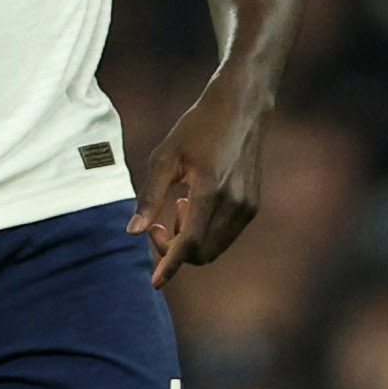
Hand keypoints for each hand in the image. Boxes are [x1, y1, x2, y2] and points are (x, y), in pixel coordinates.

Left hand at [125, 81, 267, 287]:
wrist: (241, 107)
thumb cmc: (198, 126)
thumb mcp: (166, 156)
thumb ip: (150, 196)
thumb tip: (133, 231)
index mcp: (211, 191)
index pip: (191, 244)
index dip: (170, 265)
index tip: (154, 281)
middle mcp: (235, 204)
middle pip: (203, 253)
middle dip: (176, 249)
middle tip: (159, 224)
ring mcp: (248, 207)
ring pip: (215, 247)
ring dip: (191, 241)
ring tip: (178, 206)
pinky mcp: (253, 205)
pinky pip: (226, 235)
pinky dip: (206, 232)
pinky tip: (193, 205)